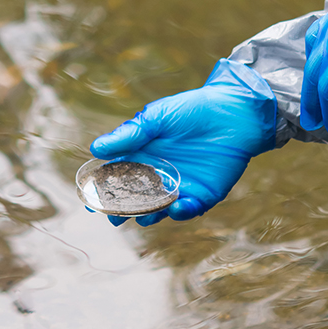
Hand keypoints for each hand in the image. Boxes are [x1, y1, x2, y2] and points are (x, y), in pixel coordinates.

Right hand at [90, 59, 276, 225]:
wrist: (234, 111)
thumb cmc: (192, 110)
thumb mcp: (156, 118)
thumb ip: (129, 135)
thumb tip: (95, 149)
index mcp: (142, 156)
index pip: (117, 178)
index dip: (104, 191)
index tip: (92, 201)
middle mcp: (157, 176)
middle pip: (135, 200)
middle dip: (123, 211)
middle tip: (114, 218)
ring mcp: (180, 187)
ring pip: (159, 209)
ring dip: (151, 215)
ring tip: (143, 217)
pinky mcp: (203, 195)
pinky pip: (189, 209)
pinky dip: (182, 211)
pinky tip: (175, 207)